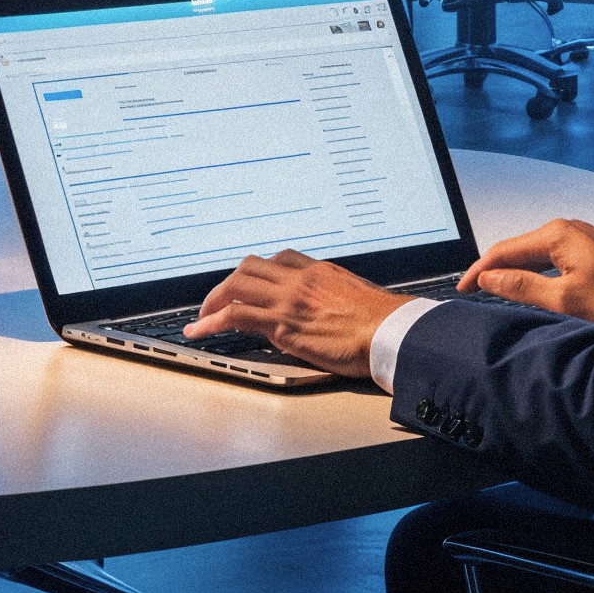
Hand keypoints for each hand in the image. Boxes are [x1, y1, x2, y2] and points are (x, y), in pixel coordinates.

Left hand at [185, 246, 404, 378]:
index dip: (261, 271)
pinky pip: (235, 316)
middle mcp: (299, 280)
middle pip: (250, 267)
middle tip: (217, 299)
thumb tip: (332, 310)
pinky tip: (200, 330)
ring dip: (213, 300)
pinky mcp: (282, 325)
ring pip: (236, 285)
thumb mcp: (358, 297)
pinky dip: (212, 321)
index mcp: (319, 271)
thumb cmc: (385, 324)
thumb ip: (337, 297)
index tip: (252, 283)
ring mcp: (288, 300)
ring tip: (201, 316)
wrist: (392, 333)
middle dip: (228, 282)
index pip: (280, 259)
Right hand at [461, 215, 593, 326]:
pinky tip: (528, 284)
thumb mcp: (565, 297)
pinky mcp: (588, 248)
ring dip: (513, 270)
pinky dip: (532, 270)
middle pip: (517, 248)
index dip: (480, 270)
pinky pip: (549, 256)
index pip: (504, 249)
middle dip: (492, 268)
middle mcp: (564, 228)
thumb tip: (489, 278)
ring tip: (493, 290)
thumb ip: (523, 286)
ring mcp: (578, 236)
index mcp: (555, 234)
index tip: (463, 288)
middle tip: (472, 291)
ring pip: (533, 253)